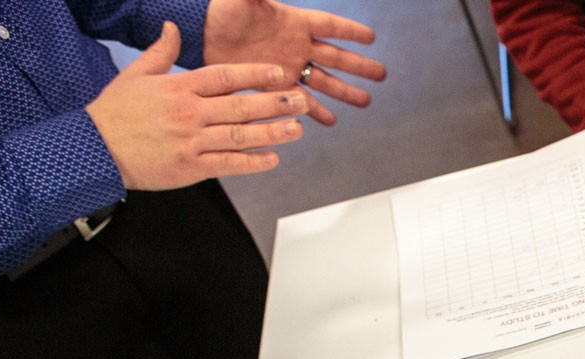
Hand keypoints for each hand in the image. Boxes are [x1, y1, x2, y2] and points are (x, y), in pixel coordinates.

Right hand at [86, 23, 311, 189]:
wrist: (95, 149)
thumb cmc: (116, 112)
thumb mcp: (135, 74)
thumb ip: (160, 52)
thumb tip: (173, 27)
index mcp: (179, 87)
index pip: (225, 77)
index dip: (255, 74)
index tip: (278, 73)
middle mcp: (189, 113)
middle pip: (241, 106)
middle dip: (275, 103)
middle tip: (301, 101)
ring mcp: (192, 141)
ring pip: (240, 135)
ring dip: (272, 133)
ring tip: (296, 129)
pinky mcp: (191, 167)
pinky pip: (229, 164)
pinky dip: (252, 162)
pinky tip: (272, 158)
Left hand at [204, 0, 386, 125]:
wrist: (202, 35)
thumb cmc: (221, 10)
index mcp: (293, 22)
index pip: (329, 26)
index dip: (350, 31)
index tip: (371, 39)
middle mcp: (295, 46)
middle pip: (335, 57)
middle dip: (359, 67)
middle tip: (382, 75)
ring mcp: (287, 67)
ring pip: (323, 82)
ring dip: (344, 92)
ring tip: (365, 103)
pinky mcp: (274, 86)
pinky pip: (299, 101)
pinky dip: (313, 111)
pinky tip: (329, 121)